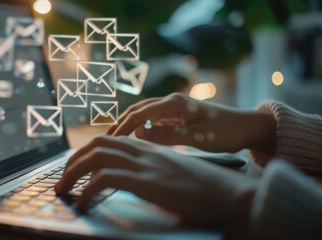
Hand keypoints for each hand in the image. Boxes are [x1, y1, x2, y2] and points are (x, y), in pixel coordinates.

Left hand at [55, 136, 256, 229]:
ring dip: (72, 173)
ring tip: (62, 190)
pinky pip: (106, 180)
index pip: (108, 140)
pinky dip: (88, 190)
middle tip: (61, 179)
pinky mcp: (148, 182)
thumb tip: (128, 175)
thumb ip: (149, 167)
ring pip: (96, 158)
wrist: (228, 193)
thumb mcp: (171, 171)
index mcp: (148, 147)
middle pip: (97, 145)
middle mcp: (144, 150)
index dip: (86, 152)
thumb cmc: (202, 186)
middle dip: (72, 161)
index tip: (75, 168)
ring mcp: (145, 164)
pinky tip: (83, 202)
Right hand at [107, 93, 275, 153]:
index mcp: (175, 103)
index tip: (110, 141)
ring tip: (114, 139)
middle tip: (105, 140)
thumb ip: (167, 136)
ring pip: (144, 114)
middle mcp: (171, 102)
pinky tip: (134, 138)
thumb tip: (139, 135)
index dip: (124, 127)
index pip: (141, 113)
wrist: (246, 127)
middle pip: (138, 110)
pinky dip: (141, 128)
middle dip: (121, 124)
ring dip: (129, 125)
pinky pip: (153, 120)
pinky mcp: (177, 116)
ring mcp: (174, 108)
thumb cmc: (225, 132)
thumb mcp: (197, 138)